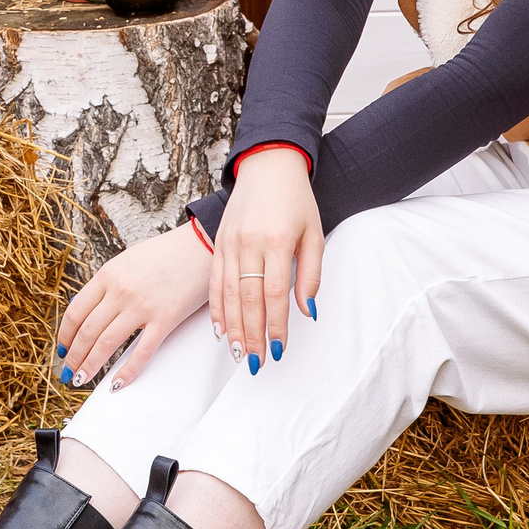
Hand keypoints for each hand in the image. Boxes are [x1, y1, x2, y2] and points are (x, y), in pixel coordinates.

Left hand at [52, 222, 213, 389]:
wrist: (200, 246)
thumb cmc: (165, 253)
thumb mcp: (127, 260)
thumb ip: (107, 283)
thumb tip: (88, 309)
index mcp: (108, 275)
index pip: (76, 312)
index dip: (66, 335)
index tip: (64, 348)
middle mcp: (121, 292)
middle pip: (87, 332)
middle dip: (75, 356)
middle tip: (69, 371)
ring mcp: (142, 307)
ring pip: (106, 344)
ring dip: (90, 366)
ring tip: (81, 379)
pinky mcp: (165, 320)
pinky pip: (141, 352)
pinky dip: (127, 372)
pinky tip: (117, 383)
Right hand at [209, 146, 322, 369]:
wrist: (268, 166)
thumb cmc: (296, 201)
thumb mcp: (314, 233)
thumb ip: (310, 273)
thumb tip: (309, 311)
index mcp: (275, 240)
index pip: (275, 294)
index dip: (275, 325)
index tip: (278, 349)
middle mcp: (248, 243)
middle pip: (248, 299)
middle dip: (251, 335)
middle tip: (255, 362)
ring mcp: (229, 243)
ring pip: (228, 294)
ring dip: (232, 327)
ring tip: (237, 353)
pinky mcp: (218, 243)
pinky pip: (214, 282)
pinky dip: (216, 308)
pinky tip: (219, 329)